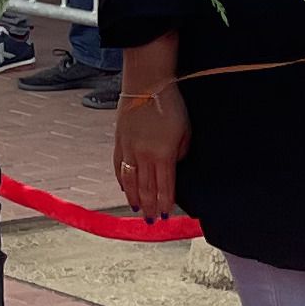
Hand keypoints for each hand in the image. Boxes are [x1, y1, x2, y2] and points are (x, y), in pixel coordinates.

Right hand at [115, 77, 189, 220]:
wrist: (147, 83)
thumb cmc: (169, 104)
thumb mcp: (185, 130)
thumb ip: (180, 152)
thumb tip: (174, 165)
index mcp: (163, 155)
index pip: (164, 186)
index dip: (164, 203)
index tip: (165, 216)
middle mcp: (144, 156)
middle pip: (146, 188)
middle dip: (149, 207)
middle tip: (151, 221)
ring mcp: (129, 149)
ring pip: (130, 181)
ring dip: (134, 198)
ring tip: (137, 210)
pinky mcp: (119, 140)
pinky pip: (119, 166)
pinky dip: (122, 180)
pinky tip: (124, 188)